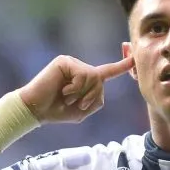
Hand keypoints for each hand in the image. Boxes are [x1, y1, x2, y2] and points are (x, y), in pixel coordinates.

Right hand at [19, 55, 133, 123]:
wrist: (36, 110)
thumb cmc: (58, 111)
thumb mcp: (83, 110)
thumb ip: (96, 99)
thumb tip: (99, 80)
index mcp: (86, 79)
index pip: (107, 72)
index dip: (121, 66)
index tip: (134, 58)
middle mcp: (81, 68)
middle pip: (101, 81)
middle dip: (91, 97)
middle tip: (75, 104)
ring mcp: (72, 63)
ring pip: (93, 78)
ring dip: (82, 94)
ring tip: (66, 97)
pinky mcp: (64, 62)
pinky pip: (82, 76)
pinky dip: (75, 89)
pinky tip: (62, 91)